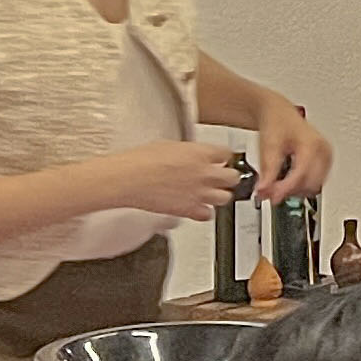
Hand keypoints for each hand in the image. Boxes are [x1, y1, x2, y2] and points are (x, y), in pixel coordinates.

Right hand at [101, 139, 250, 221]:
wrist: (128, 179)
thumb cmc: (140, 160)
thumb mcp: (168, 145)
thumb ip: (188, 152)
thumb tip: (191, 155)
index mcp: (200, 153)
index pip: (227, 154)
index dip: (224, 157)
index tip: (222, 160)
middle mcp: (205, 173)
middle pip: (233, 177)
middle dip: (228, 177)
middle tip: (221, 177)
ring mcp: (199, 193)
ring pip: (226, 197)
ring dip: (220, 195)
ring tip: (211, 193)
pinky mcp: (189, 210)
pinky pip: (208, 215)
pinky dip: (204, 212)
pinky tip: (198, 207)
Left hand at [252, 103, 331, 202]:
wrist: (280, 115)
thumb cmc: (277, 124)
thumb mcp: (268, 145)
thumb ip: (268, 171)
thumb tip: (264, 191)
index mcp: (312, 144)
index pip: (301, 174)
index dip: (285, 189)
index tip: (271, 197)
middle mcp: (324, 151)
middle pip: (310, 184)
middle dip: (289, 191)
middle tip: (270, 192)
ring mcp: (327, 158)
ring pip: (314, 186)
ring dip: (295, 190)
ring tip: (277, 186)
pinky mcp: (326, 163)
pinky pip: (316, 183)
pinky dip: (300, 186)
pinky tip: (288, 181)